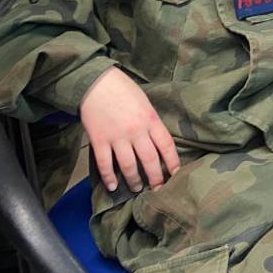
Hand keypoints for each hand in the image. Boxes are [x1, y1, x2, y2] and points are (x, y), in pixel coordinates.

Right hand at [79, 67, 179, 192]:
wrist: (97, 83)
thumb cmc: (124, 90)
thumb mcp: (145, 103)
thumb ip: (151, 123)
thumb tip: (156, 142)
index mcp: (151, 120)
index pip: (167, 145)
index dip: (173, 162)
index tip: (176, 175)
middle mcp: (136, 131)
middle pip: (150, 160)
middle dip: (155, 178)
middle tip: (158, 189)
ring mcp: (117, 137)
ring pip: (129, 166)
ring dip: (134, 180)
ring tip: (137, 188)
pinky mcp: (99, 141)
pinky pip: (105, 164)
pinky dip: (109, 177)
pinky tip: (112, 186)